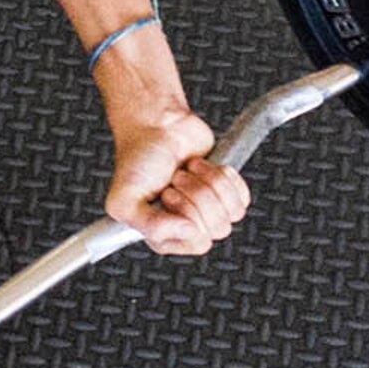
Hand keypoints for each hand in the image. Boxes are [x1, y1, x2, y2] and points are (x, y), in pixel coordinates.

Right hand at [104, 104, 249, 256]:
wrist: (157, 124)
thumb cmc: (139, 157)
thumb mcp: (125, 199)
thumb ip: (150, 227)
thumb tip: (189, 231)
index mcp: (162, 236)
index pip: (197, 243)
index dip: (188, 216)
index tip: (167, 195)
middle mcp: (186, 226)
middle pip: (217, 228)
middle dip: (197, 194)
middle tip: (177, 179)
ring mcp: (208, 209)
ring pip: (232, 213)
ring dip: (210, 183)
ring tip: (188, 172)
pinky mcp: (225, 191)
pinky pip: (243, 199)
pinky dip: (225, 177)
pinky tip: (204, 168)